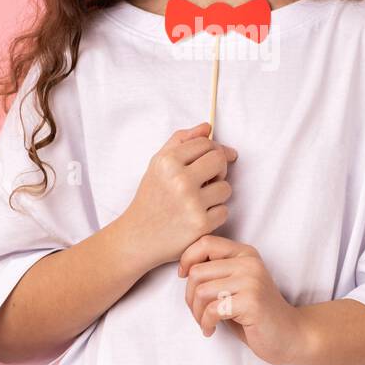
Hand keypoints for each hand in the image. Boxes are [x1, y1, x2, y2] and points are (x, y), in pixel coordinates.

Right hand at [115, 122, 236, 272]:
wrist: (137, 236)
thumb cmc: (151, 197)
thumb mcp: (158, 164)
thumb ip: (181, 141)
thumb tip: (207, 127)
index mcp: (168, 161)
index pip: (206, 143)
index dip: (212, 150)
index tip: (211, 160)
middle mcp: (180, 180)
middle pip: (220, 160)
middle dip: (219, 169)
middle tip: (208, 179)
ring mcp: (191, 203)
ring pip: (226, 188)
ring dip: (217, 194)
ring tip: (200, 200)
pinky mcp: (200, 224)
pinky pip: (224, 211)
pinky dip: (215, 215)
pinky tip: (199, 217)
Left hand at [178, 236, 310, 364]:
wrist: (290, 335)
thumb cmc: (255, 313)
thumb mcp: (235, 285)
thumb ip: (216, 272)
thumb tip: (183, 269)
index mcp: (244, 253)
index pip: (205, 243)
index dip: (186, 259)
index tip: (184, 278)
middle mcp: (248, 262)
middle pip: (197, 271)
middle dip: (190, 297)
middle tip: (198, 313)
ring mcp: (251, 281)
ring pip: (201, 291)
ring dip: (197, 313)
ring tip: (205, 323)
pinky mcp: (251, 302)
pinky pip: (212, 309)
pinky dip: (206, 323)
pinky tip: (212, 330)